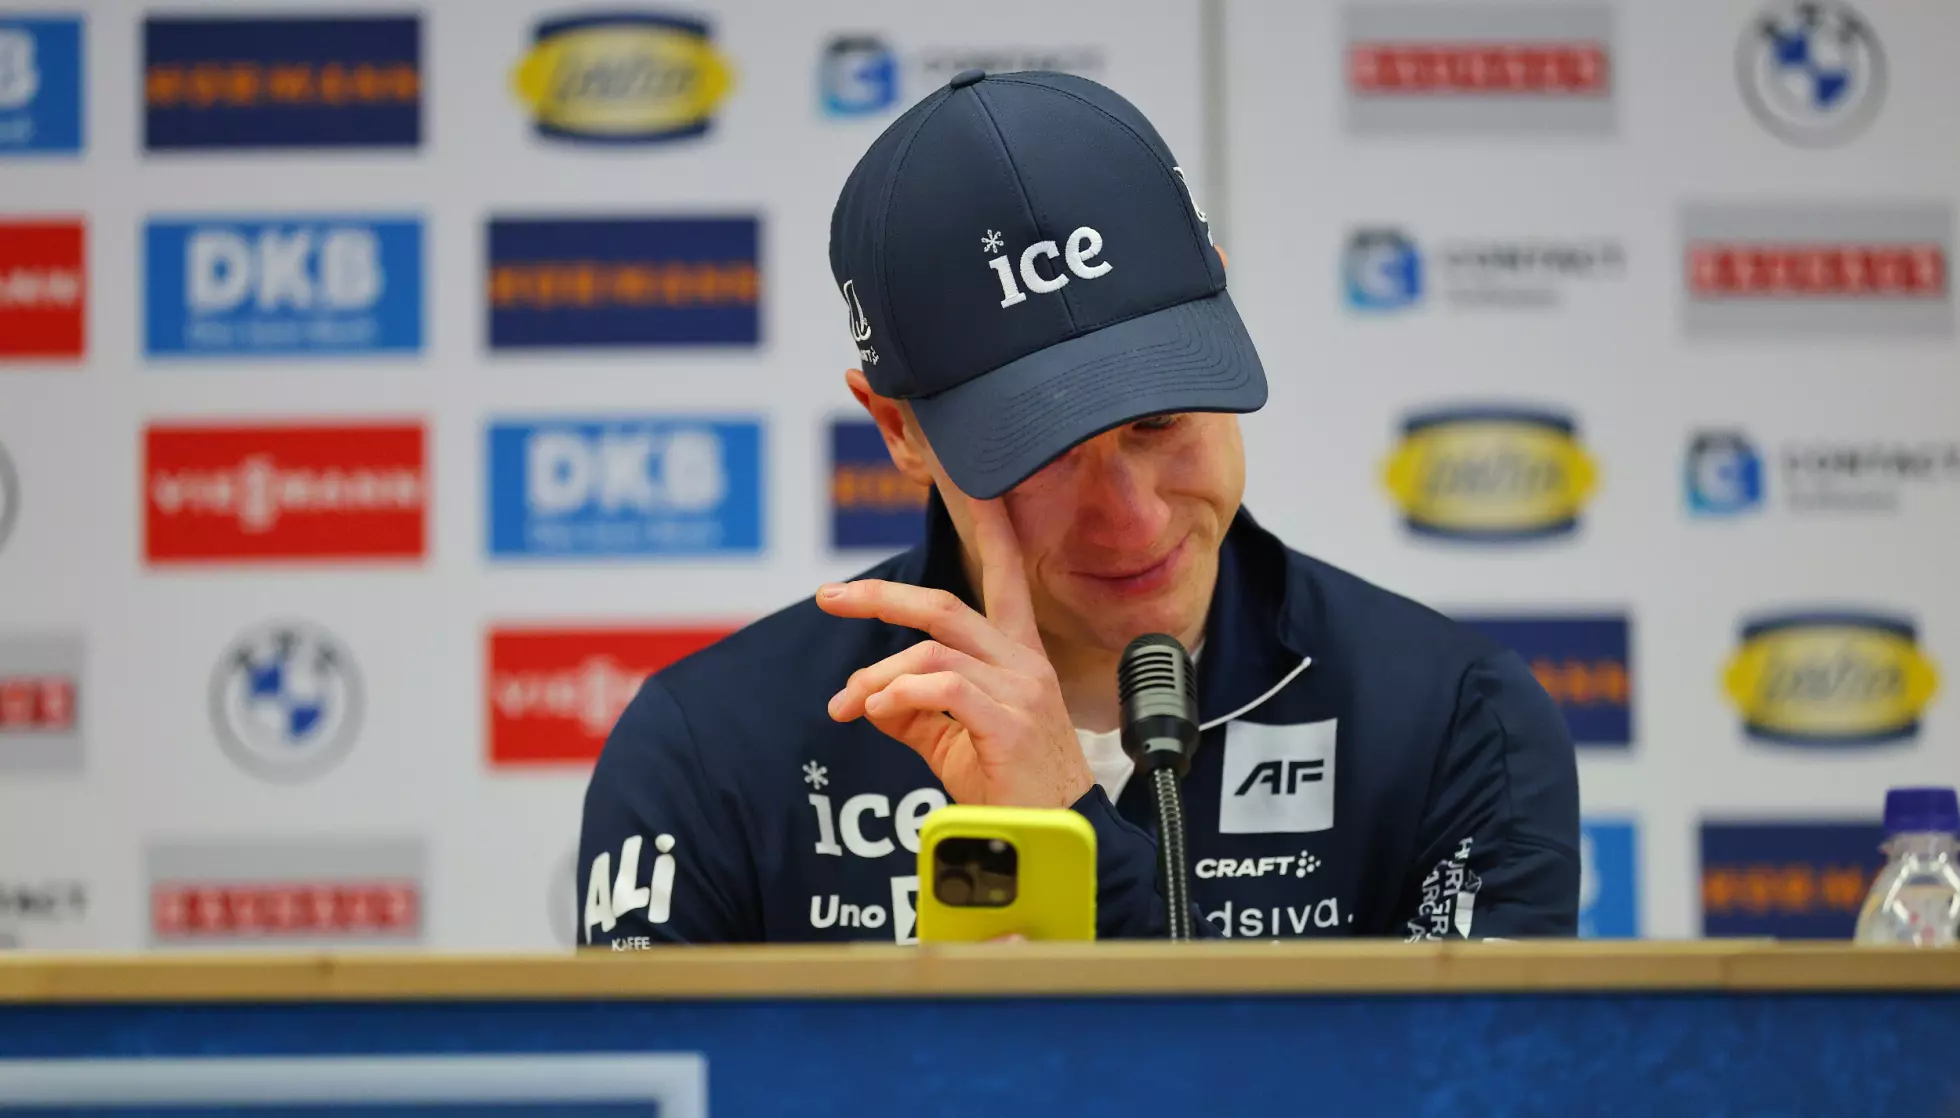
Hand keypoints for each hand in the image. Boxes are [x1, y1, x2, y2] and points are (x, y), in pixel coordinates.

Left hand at [817, 497, 1094, 808]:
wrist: (1050, 843)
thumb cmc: (1009, 792)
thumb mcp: (951, 742)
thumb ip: (914, 711)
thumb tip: (867, 696)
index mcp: (1016, 658)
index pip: (1004, 579)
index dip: (993, 530)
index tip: (975, 487)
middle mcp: (1022, 663)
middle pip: (943, 606)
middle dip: (880, 597)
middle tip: (829, 598)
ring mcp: (1021, 690)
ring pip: (932, 653)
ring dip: (876, 678)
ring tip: (850, 704)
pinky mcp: (1010, 721)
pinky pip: (942, 689)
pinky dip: (898, 696)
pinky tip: (875, 712)